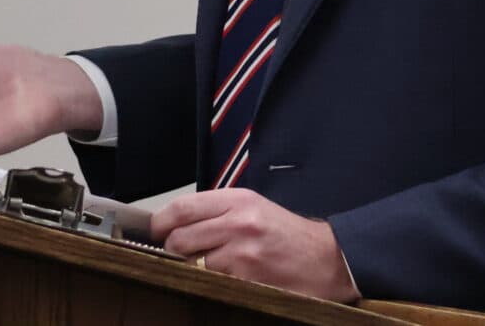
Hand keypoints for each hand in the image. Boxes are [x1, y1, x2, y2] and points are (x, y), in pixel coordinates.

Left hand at [152, 189, 359, 300]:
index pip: (182, 208)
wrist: (327, 259)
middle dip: (172, 251)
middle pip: (179, 238)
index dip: (161, 223)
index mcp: (238, 200)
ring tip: (205, 270)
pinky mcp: (247, 280)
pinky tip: (222, 281)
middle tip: (179, 255)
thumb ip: (218, 212)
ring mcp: (242, 254)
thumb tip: (176, 223)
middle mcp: (238, 222)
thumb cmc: (288, 236)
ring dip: (191, 270)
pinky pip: (211, 284)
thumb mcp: (255, 208)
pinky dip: (210, 285)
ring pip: (192, 264)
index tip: (156, 232)